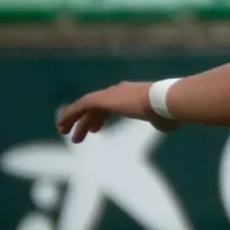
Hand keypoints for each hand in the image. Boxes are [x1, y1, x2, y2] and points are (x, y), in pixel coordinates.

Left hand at [57, 81, 172, 142]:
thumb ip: (160, 121)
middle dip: (85, 121)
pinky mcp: (101, 99)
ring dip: (73, 120)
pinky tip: (61, 124)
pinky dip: (69, 115)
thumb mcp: (164, 118)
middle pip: (96, 107)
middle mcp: (118, 92)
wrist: (164, 101)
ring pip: (85, 106)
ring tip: (63, 133)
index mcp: (131, 95)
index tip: (94, 130)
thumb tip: (165, 124)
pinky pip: (79, 106)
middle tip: (78, 137)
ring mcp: (109, 94)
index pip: (110, 106)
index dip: (100, 118)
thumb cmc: (168, 111)